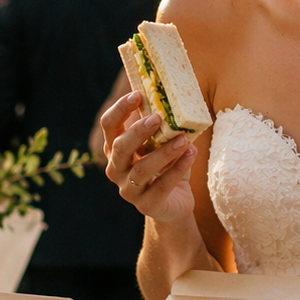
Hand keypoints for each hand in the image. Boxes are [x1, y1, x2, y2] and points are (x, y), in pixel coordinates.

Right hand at [100, 91, 195, 226]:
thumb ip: (159, 125)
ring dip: (164, 152)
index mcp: (115, 149)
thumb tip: (170, 94)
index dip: (120, 109)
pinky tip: (191, 153)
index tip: (138, 94)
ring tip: (183, 138)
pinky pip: (162, 185)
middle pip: (120, 147)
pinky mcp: (147, 205)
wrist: (173, 204)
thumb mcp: (160, 144)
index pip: (109, 125)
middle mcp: (117, 169)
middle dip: (138, 131)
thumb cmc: (165, 167)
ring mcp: (129, 190)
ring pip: (142, 169)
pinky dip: (178, 168)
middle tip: (157, 117)